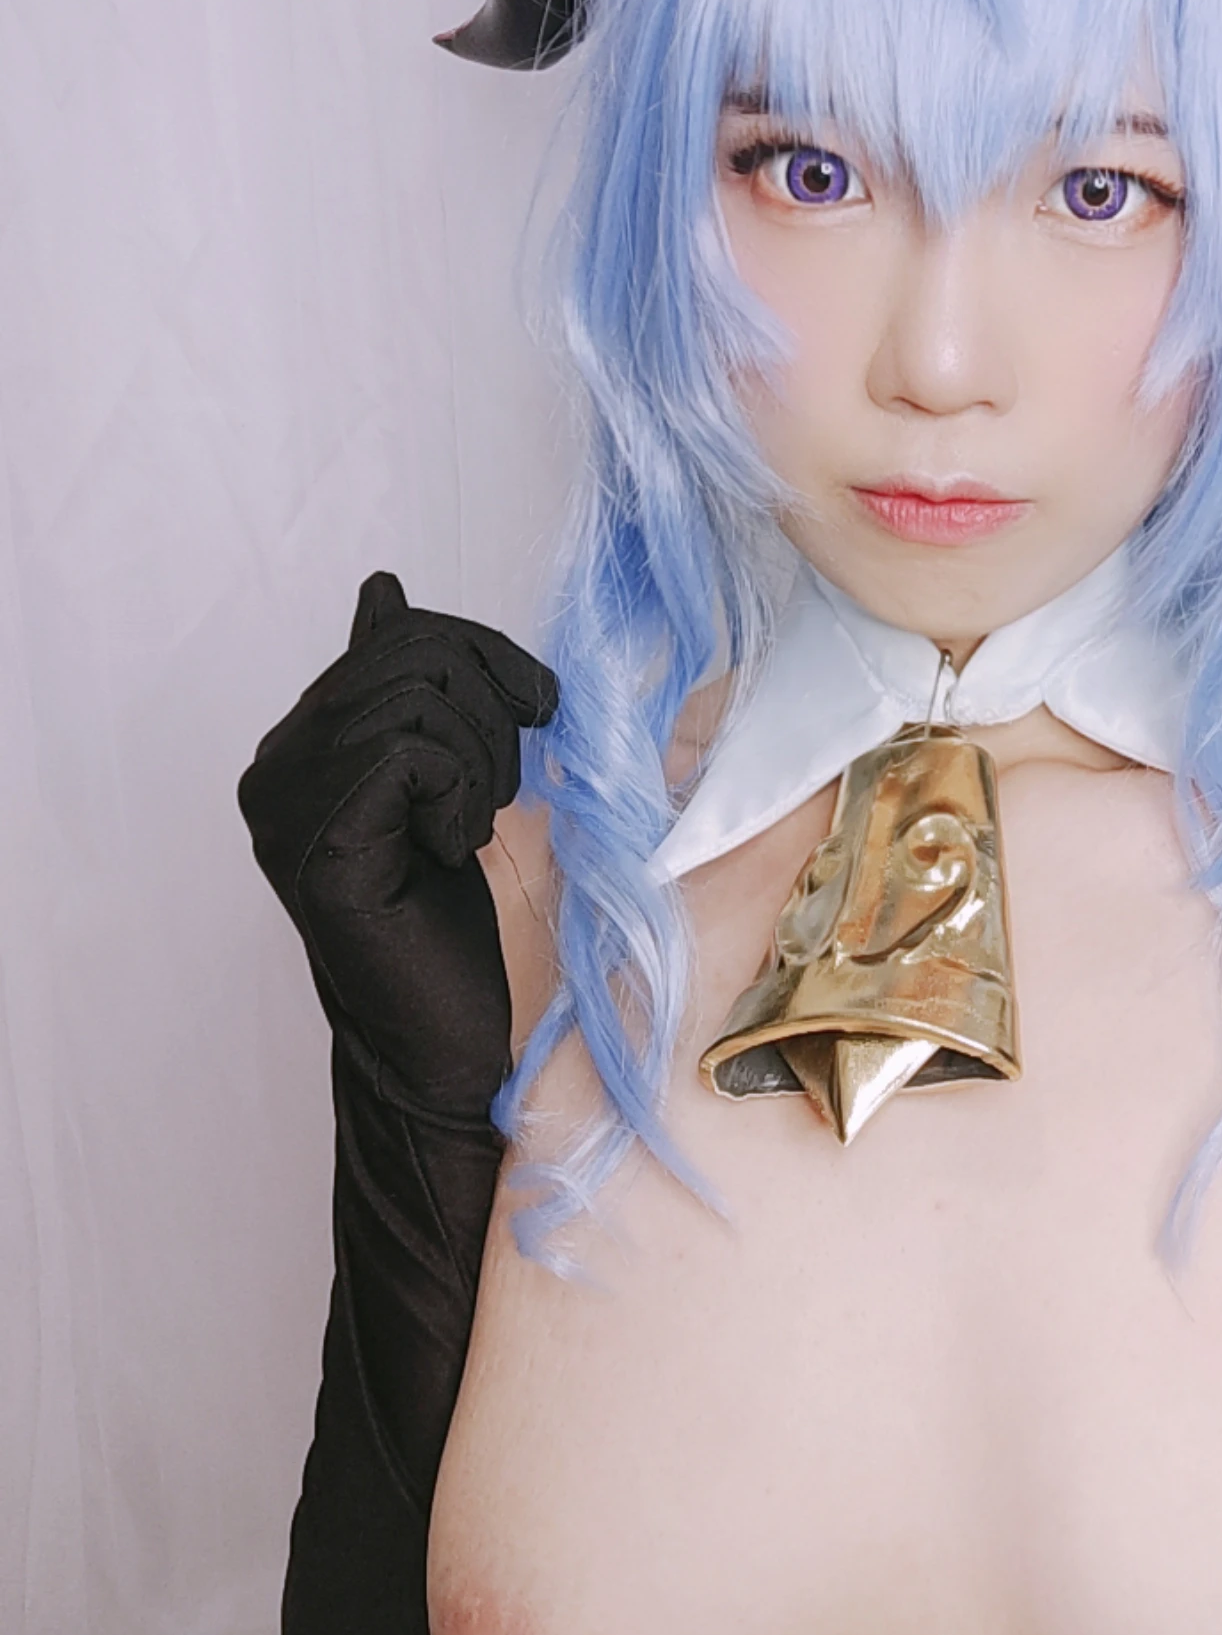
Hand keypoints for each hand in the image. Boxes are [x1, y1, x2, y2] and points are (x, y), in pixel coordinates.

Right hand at [239, 572, 559, 1118]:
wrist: (444, 1044)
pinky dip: (460, 793)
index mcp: (304, 742)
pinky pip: (409, 754)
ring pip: (415, 697)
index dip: (488, 656)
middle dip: (494, 705)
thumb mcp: (446, 778)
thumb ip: (412, 692)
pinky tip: (449, 847)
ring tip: (470, 824)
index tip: (533, 707)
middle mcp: (276, 766)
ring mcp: (284, 808)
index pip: (401, 631)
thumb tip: (380, 589)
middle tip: (505, 783)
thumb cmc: (451, 922)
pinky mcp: (316, 847)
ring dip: (483, 758)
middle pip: (411, 650)